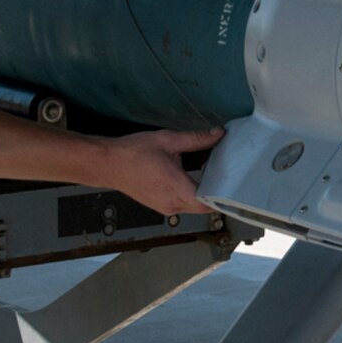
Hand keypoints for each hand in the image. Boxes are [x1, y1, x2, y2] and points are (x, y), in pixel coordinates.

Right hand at [103, 127, 223, 215]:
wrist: (107, 164)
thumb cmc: (133, 153)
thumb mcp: (168, 140)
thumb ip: (196, 139)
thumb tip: (218, 134)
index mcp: (176, 189)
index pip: (209, 203)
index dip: (223, 195)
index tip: (234, 182)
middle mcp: (172, 204)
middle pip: (204, 206)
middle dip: (215, 190)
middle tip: (224, 171)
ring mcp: (165, 208)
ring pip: (193, 206)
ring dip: (202, 192)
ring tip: (208, 171)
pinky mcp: (160, 207)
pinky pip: (182, 204)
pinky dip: (190, 193)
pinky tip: (190, 176)